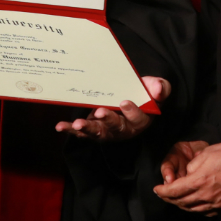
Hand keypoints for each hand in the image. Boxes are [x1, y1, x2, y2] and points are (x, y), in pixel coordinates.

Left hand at [55, 76, 170, 140]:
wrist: (128, 96)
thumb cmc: (143, 93)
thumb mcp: (153, 87)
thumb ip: (160, 87)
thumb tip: (158, 89)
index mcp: (142, 119)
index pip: (139, 119)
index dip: (133, 112)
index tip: (125, 102)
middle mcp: (124, 129)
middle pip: (117, 128)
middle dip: (108, 121)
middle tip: (99, 112)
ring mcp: (107, 131)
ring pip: (98, 132)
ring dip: (87, 129)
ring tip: (78, 124)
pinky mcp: (93, 130)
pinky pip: (82, 133)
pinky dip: (71, 130)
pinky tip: (61, 126)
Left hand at [154, 142, 220, 214]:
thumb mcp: (205, 154)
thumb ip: (192, 166)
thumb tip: (187, 175)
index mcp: (198, 181)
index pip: (174, 190)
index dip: (163, 191)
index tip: (156, 189)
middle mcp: (205, 196)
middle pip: (181, 202)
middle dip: (169, 199)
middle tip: (164, 194)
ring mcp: (216, 204)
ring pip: (192, 209)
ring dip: (181, 205)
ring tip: (177, 200)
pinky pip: (206, 212)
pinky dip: (196, 209)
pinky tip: (194, 205)